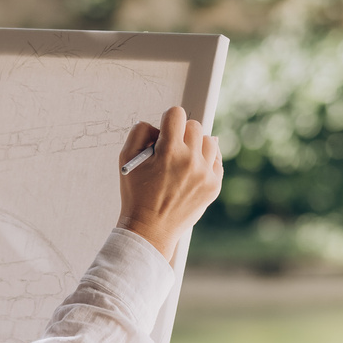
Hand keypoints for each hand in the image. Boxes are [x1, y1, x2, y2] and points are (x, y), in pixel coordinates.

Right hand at [116, 105, 221, 261]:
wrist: (150, 229)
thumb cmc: (136, 194)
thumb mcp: (125, 158)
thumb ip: (140, 131)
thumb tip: (159, 124)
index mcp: (168, 151)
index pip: (176, 114)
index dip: (168, 119)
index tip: (165, 131)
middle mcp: (190, 160)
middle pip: (194, 126)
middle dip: (181, 133)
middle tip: (171, 149)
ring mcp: (205, 174)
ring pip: (209, 141)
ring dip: (196, 145)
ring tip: (183, 159)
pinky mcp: (213, 186)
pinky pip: (217, 160)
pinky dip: (206, 160)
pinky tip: (193, 168)